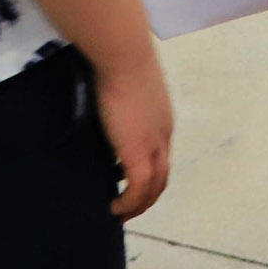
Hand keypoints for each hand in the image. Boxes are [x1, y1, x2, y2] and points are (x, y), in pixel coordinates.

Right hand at [90, 48, 173, 218]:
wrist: (123, 55)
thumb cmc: (119, 58)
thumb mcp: (124, 82)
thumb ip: (120, 96)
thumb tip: (104, 99)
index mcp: (162, 119)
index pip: (160, 154)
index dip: (148, 171)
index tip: (127, 180)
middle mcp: (163, 135)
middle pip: (162, 176)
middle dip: (148, 195)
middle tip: (129, 207)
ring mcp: (153, 145)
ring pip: (154, 187)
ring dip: (140, 204)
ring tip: (121, 214)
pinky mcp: (137, 152)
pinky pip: (137, 189)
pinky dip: (129, 203)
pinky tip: (113, 208)